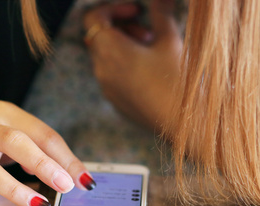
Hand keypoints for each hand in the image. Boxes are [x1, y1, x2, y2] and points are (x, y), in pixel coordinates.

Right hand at [0, 98, 94, 205]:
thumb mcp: (15, 132)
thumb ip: (41, 149)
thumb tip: (69, 176)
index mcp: (4, 114)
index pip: (41, 134)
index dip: (65, 158)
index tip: (83, 181)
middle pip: (12, 142)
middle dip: (42, 164)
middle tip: (64, 186)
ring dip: (15, 190)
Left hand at [83, 0, 182, 130]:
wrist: (183, 121)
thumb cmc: (177, 79)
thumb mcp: (169, 40)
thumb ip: (159, 13)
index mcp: (110, 50)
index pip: (93, 19)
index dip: (113, 8)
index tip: (137, 11)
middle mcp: (101, 69)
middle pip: (99, 38)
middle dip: (121, 28)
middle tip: (147, 34)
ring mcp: (106, 87)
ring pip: (104, 57)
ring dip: (122, 47)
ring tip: (151, 52)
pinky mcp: (114, 100)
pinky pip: (110, 75)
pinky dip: (122, 65)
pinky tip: (148, 71)